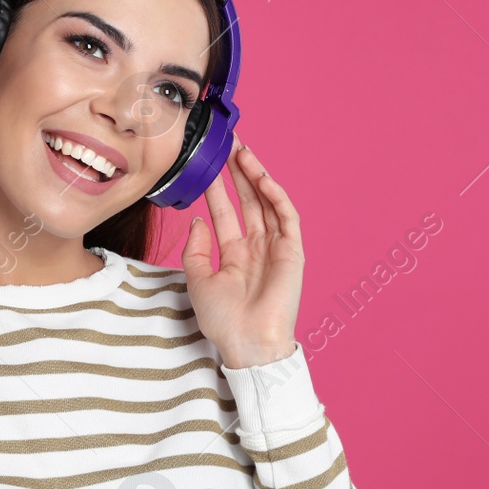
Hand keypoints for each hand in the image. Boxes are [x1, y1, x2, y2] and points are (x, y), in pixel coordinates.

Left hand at [182, 137, 303, 369]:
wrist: (249, 344)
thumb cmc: (224, 321)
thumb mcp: (198, 281)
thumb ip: (196, 250)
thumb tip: (199, 220)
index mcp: (234, 254)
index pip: (225, 212)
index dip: (216, 187)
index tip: (206, 164)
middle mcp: (256, 247)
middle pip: (247, 200)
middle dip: (236, 172)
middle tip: (226, 144)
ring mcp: (275, 248)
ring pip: (267, 203)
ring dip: (255, 176)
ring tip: (241, 151)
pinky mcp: (292, 252)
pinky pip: (286, 218)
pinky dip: (276, 196)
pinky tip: (261, 178)